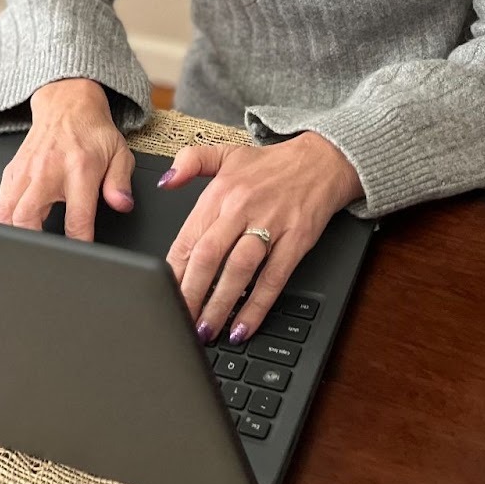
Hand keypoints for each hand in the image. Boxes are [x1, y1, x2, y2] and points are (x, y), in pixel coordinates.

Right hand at [0, 81, 135, 241]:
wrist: (67, 103)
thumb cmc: (93, 131)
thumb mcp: (119, 153)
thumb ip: (120, 183)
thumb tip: (122, 205)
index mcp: (79, 169)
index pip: (77, 219)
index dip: (79, 244)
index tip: (81, 256)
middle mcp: (47, 170)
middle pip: (26, 218)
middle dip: (33, 243)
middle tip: (45, 256)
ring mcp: (25, 171)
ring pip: (5, 213)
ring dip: (13, 234)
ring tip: (26, 247)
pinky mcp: (11, 171)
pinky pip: (0, 203)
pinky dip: (4, 220)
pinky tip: (15, 228)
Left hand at [158, 133, 363, 346]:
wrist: (321, 161)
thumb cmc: (272, 165)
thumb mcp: (227, 153)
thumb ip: (191, 162)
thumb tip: (165, 182)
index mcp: (221, 191)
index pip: (189, 237)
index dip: (174, 271)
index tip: (163, 294)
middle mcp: (242, 207)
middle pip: (209, 256)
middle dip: (191, 294)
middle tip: (179, 320)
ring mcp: (271, 224)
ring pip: (238, 270)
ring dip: (219, 305)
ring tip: (206, 330)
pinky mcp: (296, 240)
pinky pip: (273, 279)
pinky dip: (257, 306)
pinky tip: (243, 327)